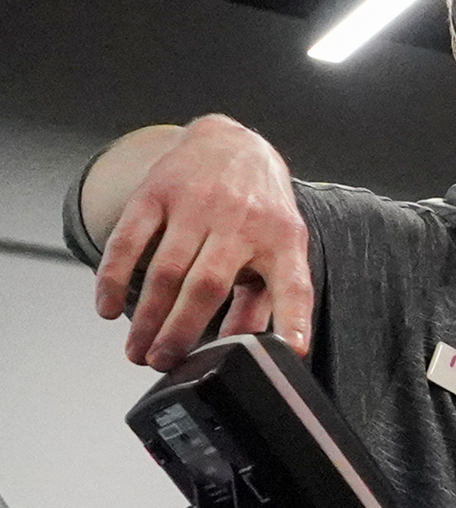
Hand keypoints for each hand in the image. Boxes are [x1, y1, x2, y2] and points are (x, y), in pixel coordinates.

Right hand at [96, 115, 311, 369]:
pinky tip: (108, 309)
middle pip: (207, 286)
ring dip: (147, 317)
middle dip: (181, 332)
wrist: (235, 145)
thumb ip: (268, 300)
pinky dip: (113, 278)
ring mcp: (198, 203)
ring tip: (138, 351)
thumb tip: (248, 349)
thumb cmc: (260, 211)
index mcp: (282, 240)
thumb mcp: (279, 250)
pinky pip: (129, 240)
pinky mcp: (158, 192)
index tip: (292, 351)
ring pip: (166, 270)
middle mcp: (242, 220)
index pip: (294, 284)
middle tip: (162, 363)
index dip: (294, 319)